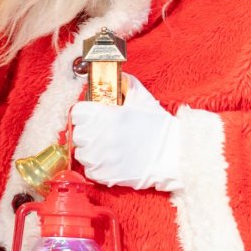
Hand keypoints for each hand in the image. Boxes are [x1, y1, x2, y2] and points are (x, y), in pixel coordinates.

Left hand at [70, 75, 182, 190]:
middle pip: (77, 134)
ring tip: (104, 147)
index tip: (90, 116)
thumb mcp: (142, 98)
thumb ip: (125, 83)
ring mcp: (102, 158)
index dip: (83, 114)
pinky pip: (89, 171)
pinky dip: (96, 167)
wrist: (173, 155)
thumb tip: (114, 75)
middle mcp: (101, 137)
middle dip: (86, 132)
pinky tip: (108, 160)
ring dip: (89, 150)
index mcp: (106, 116)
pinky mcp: (106, 176)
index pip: (76, 113)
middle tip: (99, 132)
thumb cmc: (158, 126)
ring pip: (81, 154)